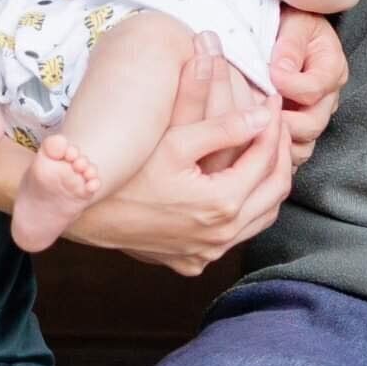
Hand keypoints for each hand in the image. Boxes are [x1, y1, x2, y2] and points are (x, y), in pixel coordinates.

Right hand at [60, 43, 290, 273]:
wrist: (86, 214)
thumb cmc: (127, 173)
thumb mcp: (174, 142)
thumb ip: (223, 126)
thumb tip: (264, 112)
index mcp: (222, 203)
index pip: (266, 159)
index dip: (273, 128)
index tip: (273, 104)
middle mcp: (222, 235)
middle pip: (275, 190)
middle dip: (279, 153)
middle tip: (274, 124)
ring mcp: (209, 253)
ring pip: (263, 217)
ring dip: (268, 182)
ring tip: (262, 150)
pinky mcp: (196, 261)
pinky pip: (238, 234)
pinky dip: (249, 207)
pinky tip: (237, 186)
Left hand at [267, 11, 346, 161]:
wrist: (287, 26)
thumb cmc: (292, 21)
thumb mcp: (295, 23)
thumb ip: (290, 46)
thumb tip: (279, 73)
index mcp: (331, 69)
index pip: (314, 90)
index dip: (290, 86)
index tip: (270, 75)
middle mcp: (328, 97)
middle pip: (312, 124)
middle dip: (282, 121)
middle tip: (256, 111)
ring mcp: (314, 115)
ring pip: (304, 145)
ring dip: (279, 141)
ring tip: (254, 129)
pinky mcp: (299, 128)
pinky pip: (292, 151)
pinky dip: (275, 152)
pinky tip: (255, 143)